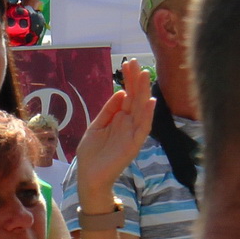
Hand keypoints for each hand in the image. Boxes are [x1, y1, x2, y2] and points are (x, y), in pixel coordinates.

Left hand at [75, 59, 154, 199]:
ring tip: (145, 76)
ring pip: (141, 109)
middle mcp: (128, 123)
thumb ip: (109, 111)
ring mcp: (132, 133)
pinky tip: (149, 102)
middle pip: (135, 98)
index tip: (129, 64)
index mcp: (119, 118)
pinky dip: (147, 115)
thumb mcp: (97, 127)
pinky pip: (143, 128)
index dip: (128, 80)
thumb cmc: (92, 153)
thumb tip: (121, 92)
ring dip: (143, 93)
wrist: (89, 176)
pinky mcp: (134, 145)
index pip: (127, 95)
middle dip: (136, 80)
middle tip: (136, 62)